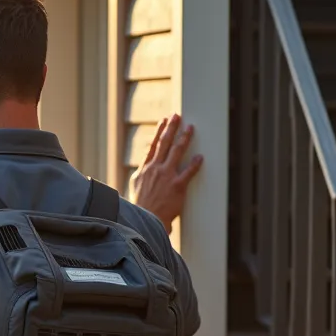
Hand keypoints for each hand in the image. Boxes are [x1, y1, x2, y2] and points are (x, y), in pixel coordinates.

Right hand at [129, 114, 203, 232]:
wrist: (144, 220)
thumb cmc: (140, 207)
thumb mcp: (135, 187)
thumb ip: (141, 175)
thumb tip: (143, 168)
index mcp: (144, 169)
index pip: (153, 146)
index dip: (158, 132)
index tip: (163, 121)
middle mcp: (155, 169)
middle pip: (164, 143)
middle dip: (171, 128)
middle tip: (177, 115)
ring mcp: (166, 176)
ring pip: (176, 152)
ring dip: (184, 138)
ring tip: (190, 128)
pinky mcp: (177, 186)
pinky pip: (188, 172)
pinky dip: (195, 164)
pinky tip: (200, 157)